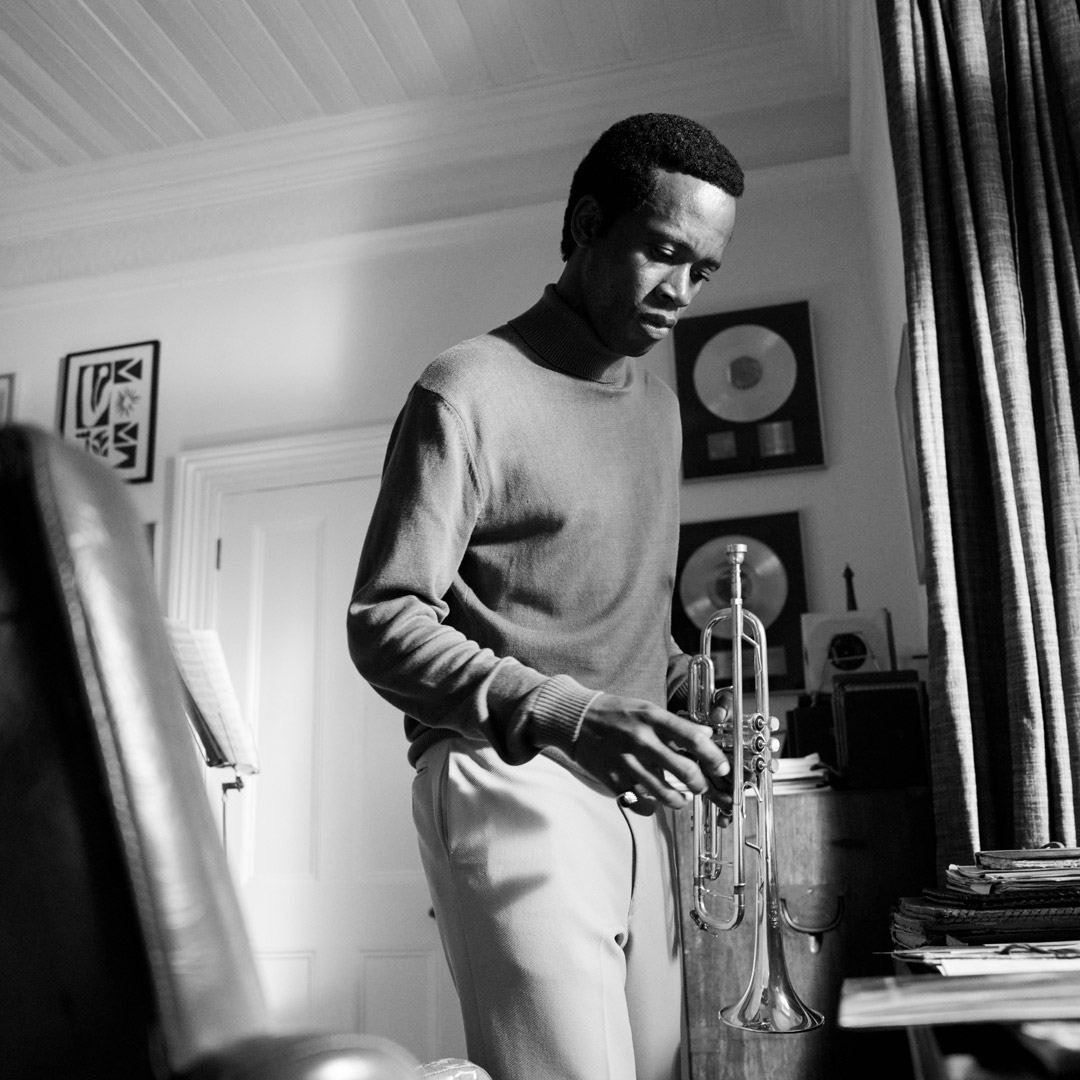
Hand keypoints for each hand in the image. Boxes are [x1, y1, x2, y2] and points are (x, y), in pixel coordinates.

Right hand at [572, 692, 730, 815]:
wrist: (574, 719)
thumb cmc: (614, 713)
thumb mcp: (646, 709)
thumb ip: (675, 724)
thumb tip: (706, 733)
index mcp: (653, 719)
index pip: (693, 739)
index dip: (714, 756)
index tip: (722, 767)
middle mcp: (642, 740)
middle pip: (686, 771)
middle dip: (700, 784)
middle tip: (700, 786)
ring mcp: (627, 762)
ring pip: (666, 794)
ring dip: (679, 800)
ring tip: (680, 798)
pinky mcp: (614, 780)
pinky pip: (642, 804)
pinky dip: (651, 807)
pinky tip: (651, 800)